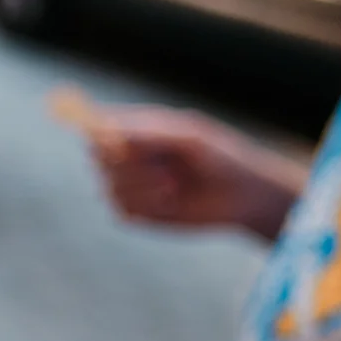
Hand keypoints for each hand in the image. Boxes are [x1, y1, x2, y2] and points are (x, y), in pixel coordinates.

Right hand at [69, 102, 306, 240]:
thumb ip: (148, 132)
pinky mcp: (138, 212)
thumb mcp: (189, 137)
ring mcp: (131, 186)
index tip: (111, 141)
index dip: (96, 133)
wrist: (243, 196)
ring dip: (141, 186)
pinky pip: (122, 210)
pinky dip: (146, 206)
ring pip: (108, 187)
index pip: (97, 127)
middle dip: (124, 163)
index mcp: (138, 130)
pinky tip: (171, 200)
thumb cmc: (220, 156)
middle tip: (158, 165)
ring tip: (173, 184)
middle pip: (96, 158)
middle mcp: (129, 156)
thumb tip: (106, 129)